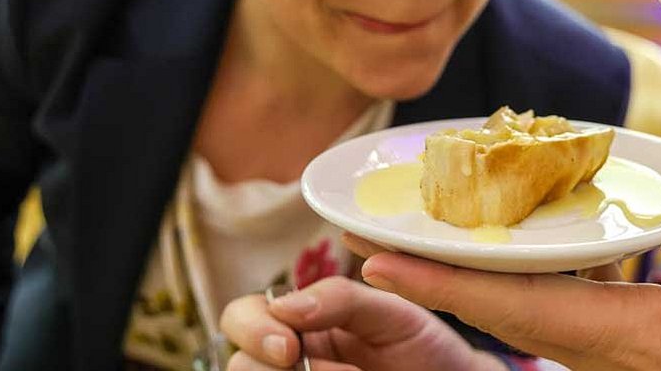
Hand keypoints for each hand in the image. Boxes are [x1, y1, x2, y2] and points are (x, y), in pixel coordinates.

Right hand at [220, 276, 506, 369]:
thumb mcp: (389, 313)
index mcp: (300, 323)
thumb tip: (285, 306)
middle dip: (258, 359)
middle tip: (293, 361)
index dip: (253, 327)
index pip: (245, 315)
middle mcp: (290, 359)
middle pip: (238, 360)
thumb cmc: (422, 345)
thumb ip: (340, 299)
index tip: (288, 344)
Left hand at [347, 101, 660, 370]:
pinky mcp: (604, 354)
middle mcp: (594, 351)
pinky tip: (487, 254)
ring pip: (509, 316)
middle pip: (493, 311)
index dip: (445, 282)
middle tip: (361, 239)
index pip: (517, 305)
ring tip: (406, 239)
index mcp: (625, 335)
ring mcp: (595, 358)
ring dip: (454, 280)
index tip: (382, 260)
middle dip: (425, 277)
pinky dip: (498, 284)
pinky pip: (536, 316)